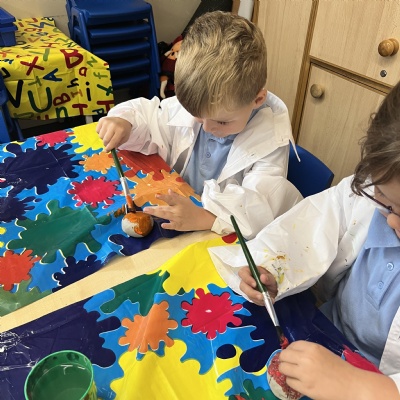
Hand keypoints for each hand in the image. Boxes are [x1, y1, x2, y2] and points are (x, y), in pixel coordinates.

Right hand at [96, 117, 131, 151]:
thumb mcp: (125, 138)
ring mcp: (106, 122)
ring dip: (103, 138)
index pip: (113, 142)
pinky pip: (97, 130)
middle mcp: (113, 125)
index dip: (109, 148)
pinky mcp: (101, 120)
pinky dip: (100, 132)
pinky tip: (105, 130)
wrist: (122, 118)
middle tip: (108, 143)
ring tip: (108, 135)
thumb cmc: (124, 130)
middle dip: (106, 144)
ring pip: (100, 136)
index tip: (106, 151)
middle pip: (105, 140)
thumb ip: (118, 144)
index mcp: (120, 131)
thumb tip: (109, 149)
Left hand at [143, 189, 215, 230]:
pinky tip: (162, 224)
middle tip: (145, 209)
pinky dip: (168, 225)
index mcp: (179, 203)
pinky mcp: (179, 226)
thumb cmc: (191, 208)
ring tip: (148, 212)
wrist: (200, 219)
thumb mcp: (185, 200)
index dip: (164, 197)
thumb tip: (169, 190)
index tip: (156, 196)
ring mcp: (178, 218)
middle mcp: (178, 210)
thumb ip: (176, 196)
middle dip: (154, 208)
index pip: (171, 199)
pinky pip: (172, 225)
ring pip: (166, 216)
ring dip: (157, 214)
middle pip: (165, 208)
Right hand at [238, 266, 276, 304]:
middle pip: (243, 286)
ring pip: (247, 294)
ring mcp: (247, 289)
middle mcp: (246, 280)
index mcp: (250, 271)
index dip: (247, 278)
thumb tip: (262, 277)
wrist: (274, 289)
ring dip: (256, 298)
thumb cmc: (270, 280)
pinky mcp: (250, 296)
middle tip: (261, 296)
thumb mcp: (272, 277)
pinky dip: (259, 302)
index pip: (243, 272)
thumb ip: (268, 277)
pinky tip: (266, 301)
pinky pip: (252, 300)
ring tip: (266, 299)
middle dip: (251, 292)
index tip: (255, 284)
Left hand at [278, 341, 399, 399]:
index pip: (291, 346)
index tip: (292, 356)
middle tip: (290, 365)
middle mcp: (305, 358)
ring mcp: (304, 374)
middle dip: (284, 361)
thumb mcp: (322, 352)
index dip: (290, 351)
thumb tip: (291, 353)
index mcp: (311, 348)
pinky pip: (289, 382)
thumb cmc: (339, 368)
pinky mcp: (305, 388)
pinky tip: (300, 383)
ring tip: (294, 374)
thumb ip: (307, 351)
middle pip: (283, 356)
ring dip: (287, 372)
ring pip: (283, 369)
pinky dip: (292, 382)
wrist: (352, 385)